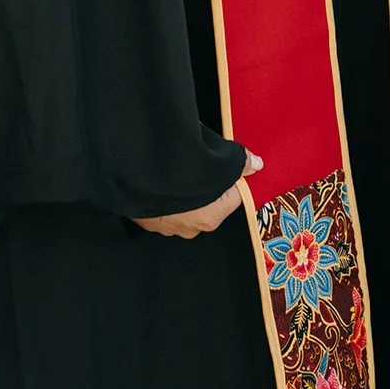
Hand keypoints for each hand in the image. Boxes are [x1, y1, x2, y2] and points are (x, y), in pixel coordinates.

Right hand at [132, 150, 263, 238]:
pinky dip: (166, 196)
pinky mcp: (147, 222)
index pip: (234, 196)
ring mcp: (168, 228)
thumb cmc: (177, 170)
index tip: (227, 162)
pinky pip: (165, 207)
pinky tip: (162, 178)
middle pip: (211, 202)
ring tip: (180, 168)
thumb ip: (237, 163)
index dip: (233, 177)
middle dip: (209, 184)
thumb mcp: (213, 160)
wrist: (132, 175)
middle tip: (202, 161)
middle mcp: (192, 228)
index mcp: (211, 217)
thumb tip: (257, 164)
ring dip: (186, 192)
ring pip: (186, 206)